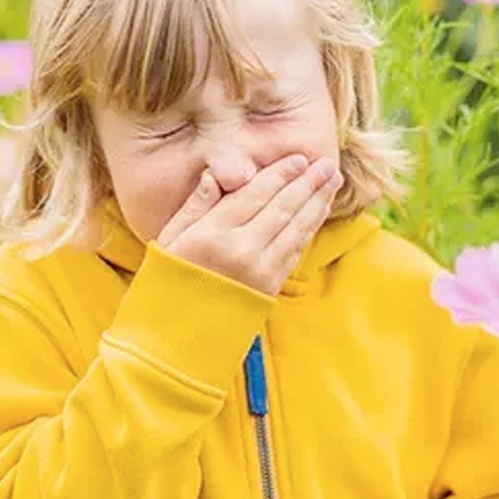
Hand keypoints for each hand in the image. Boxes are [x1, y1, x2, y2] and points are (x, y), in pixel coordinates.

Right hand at [155, 154, 342, 295]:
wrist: (173, 340)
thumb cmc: (165, 285)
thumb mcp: (169, 239)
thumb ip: (196, 205)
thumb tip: (217, 174)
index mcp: (212, 233)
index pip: (255, 194)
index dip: (280, 174)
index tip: (299, 158)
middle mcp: (241, 250)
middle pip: (282, 207)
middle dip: (308, 183)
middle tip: (329, 164)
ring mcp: (259, 271)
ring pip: (296, 228)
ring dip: (317, 203)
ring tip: (332, 183)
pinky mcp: (269, 288)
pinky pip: (295, 251)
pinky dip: (309, 229)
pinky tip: (317, 214)